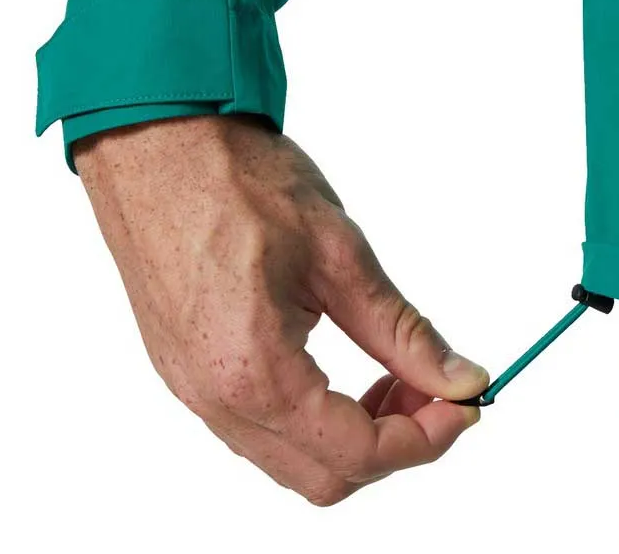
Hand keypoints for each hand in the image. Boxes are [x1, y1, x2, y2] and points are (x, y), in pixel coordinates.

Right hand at [72, 114, 488, 505]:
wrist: (156, 141)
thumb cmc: (235, 179)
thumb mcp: (339, 253)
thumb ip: (401, 330)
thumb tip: (458, 376)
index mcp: (254, 370)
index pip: (358, 452)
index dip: (426, 438)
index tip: (463, 402)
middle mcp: (215, 397)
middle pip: (323, 477)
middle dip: (393, 444)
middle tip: (433, 388)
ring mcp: (191, 387)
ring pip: (288, 458)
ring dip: (352, 433)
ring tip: (391, 374)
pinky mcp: (184, 367)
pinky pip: (256, 427)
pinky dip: (311, 417)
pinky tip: (337, 367)